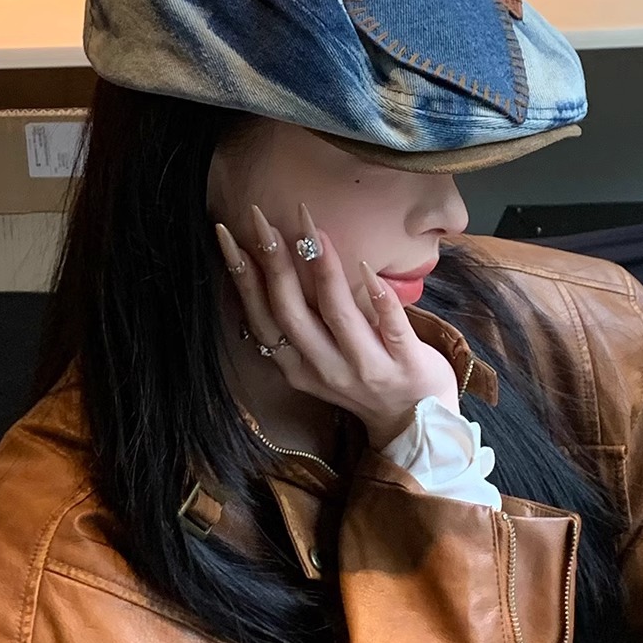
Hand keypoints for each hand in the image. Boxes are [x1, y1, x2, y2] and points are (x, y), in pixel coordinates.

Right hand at [214, 202, 458, 448]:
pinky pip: (391, 328)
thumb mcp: (320, 362)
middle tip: (261, 218)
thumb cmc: (365, 380)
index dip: (242, 277)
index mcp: (298, 367)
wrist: (415, 424)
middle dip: (273, 263)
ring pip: (337, 315)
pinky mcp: (405, 364)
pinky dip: (378, 297)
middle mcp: (326, 369)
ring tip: (310, 228)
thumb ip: (300, 326)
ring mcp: (367, 368)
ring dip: (322, 268)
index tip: (227, 235)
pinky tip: (366, 266)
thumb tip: (271, 267)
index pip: (262, 318)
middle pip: (291, 313)